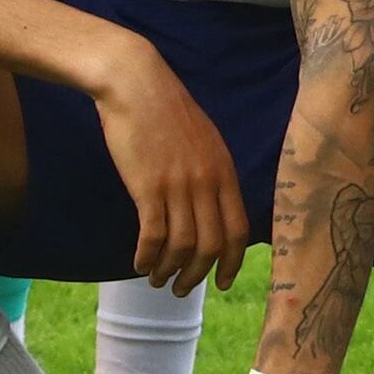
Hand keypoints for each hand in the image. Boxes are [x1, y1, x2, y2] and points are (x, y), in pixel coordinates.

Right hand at [97, 45, 252, 291]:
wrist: (136, 84)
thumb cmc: (165, 111)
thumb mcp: (203, 140)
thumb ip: (211, 173)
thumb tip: (212, 207)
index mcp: (224, 171)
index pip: (238, 229)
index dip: (232, 262)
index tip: (222, 282)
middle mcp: (207, 182)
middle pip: (211, 245)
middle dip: (197, 276)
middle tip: (181, 290)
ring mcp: (179, 185)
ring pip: (182, 247)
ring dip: (168, 271)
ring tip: (156, 279)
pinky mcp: (148, 186)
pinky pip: (153, 236)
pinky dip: (146, 257)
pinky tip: (138, 263)